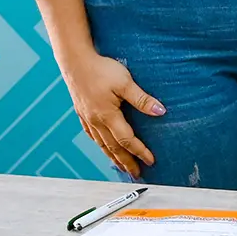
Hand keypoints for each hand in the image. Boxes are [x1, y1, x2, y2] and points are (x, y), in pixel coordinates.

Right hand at [62, 52, 163, 177]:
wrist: (75, 61)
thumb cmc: (101, 69)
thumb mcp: (125, 82)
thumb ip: (142, 99)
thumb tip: (161, 112)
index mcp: (107, 116)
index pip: (127, 140)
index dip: (140, 151)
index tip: (151, 161)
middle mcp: (95, 121)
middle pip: (113, 147)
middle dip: (126, 162)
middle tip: (137, 174)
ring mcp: (87, 118)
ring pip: (101, 143)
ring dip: (112, 157)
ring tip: (122, 167)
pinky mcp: (82, 112)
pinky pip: (92, 135)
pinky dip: (100, 144)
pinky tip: (104, 147)